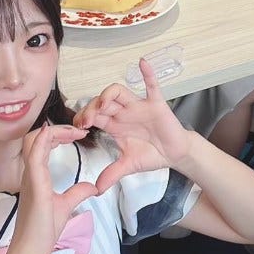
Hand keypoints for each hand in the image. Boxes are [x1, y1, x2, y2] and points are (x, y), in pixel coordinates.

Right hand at [12, 124, 96, 253]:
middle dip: (57, 129)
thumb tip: (93, 186)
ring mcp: (30, 179)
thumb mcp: (66, 206)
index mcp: (36, 176)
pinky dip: (41, 142)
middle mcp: (30, 174)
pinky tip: (51, 133)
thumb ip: (77, 193)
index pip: (42, 145)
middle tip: (78, 130)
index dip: (58, 134)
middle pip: (36, 139)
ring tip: (73, 131)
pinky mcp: (34, 186)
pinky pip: (34, 158)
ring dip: (53, 132)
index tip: (77, 134)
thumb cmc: (42, 230)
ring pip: (33, 143)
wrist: (31, 251)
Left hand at [73, 59, 192, 193]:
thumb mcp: (128, 166)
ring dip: (108, 95)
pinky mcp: (156, 104)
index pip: (93, 114)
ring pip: (119, 92)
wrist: (175, 155)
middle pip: (102, 102)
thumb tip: (97, 190)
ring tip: (102, 104)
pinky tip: (142, 63)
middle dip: (91, 109)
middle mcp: (123, 112)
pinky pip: (152, 86)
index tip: (79, 128)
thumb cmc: (151, 154)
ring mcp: (139, 106)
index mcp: (114, 124)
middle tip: (86, 121)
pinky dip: (148, 74)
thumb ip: (112, 174)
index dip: (83, 117)